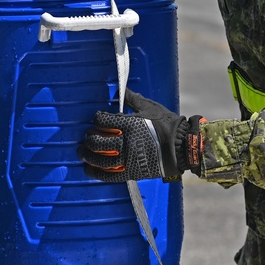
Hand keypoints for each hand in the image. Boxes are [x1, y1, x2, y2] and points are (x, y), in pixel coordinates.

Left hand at [79, 90, 204, 181]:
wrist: (182, 147)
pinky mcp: (131, 172)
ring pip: (100, 158)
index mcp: (129, 123)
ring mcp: (128, 158)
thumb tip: (120, 90)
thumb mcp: (150, 107)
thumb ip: (132, 99)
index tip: (97, 119)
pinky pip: (109, 174)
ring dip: (88, 155)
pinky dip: (97, 173)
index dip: (97, 118)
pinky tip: (89, 169)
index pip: (103, 120)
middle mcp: (126, 141)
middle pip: (98, 140)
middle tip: (86, 138)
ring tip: (82, 153)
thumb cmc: (167, 124)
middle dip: (89, 138)